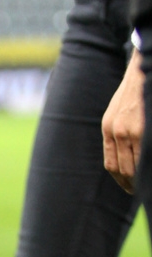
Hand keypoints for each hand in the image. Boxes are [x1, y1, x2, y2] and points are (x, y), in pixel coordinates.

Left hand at [102, 47, 144, 193]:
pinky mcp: (143, 127)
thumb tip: (127, 153)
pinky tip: (149, 170)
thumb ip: (119, 131)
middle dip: (134, 184)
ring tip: (148, 184)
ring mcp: (132, 129)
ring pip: (136, 164)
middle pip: (124, 169)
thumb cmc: (135, 88)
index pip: (112, 165)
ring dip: (143, 177)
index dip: (122, 181)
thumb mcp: (118, 111)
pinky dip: (147, 165)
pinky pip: (145, 153)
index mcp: (108, 128)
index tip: (130, 188)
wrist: (143, 65)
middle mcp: (117, 131)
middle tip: (143, 191)